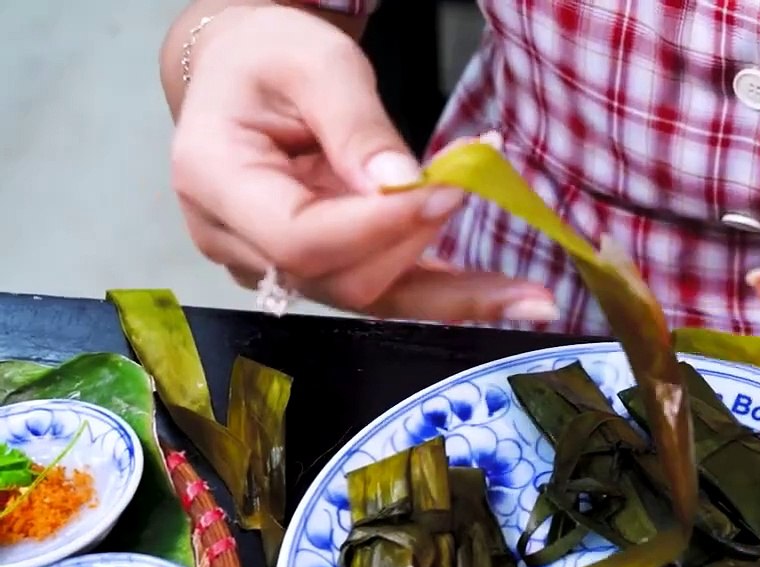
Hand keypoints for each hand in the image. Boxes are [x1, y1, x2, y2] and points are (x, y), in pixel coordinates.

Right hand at [169, 7, 557, 321]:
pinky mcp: (320, 271)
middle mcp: (236, 242)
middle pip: (344, 278)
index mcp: (215, 183)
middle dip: (423, 242)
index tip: (452, 191)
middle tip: (486, 192)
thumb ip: (356, 124)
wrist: (245, 73)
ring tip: (528, 293)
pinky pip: (388, 292)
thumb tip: (404, 184)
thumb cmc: (268, 57)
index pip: (301, 236)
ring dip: (455, 292)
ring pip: (374, 299)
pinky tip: (503, 300)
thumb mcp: (314, 63)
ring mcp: (275, 266)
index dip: (382, 226)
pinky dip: (447, 294)